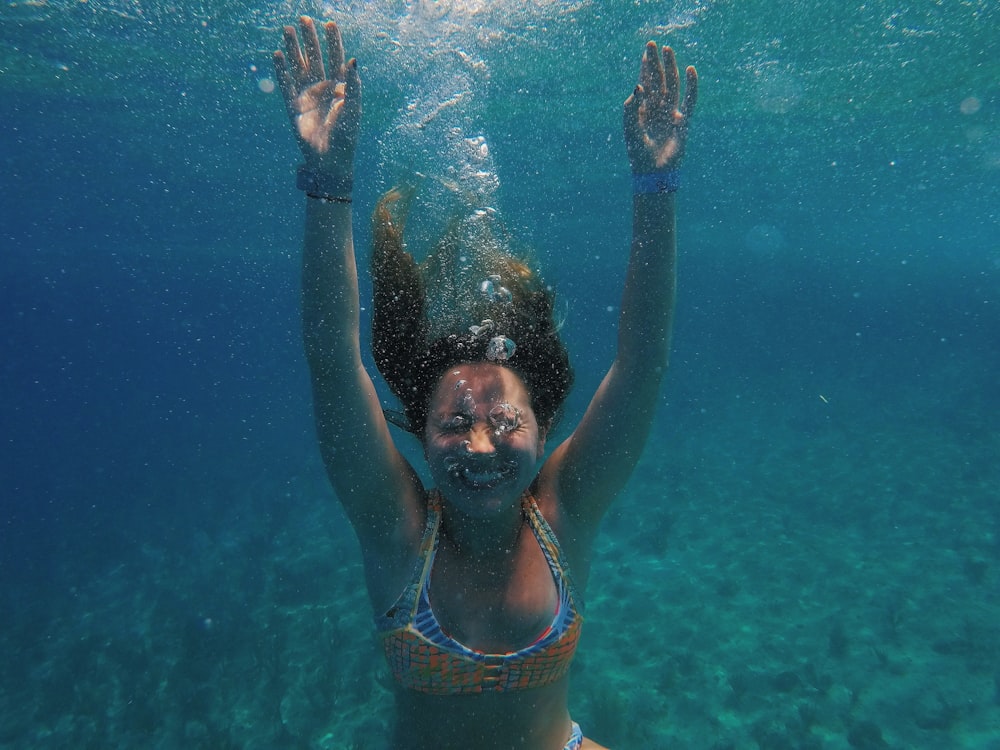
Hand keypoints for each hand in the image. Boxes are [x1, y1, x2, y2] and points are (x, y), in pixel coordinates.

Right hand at [273, 16, 360, 174]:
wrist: (330, 161)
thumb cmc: (346, 137)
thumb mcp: (353, 109)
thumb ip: (353, 85)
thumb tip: (354, 59)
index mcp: (340, 88)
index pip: (336, 59)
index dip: (333, 42)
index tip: (329, 23)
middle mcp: (323, 89)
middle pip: (315, 57)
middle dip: (310, 39)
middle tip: (304, 19)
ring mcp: (307, 96)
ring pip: (299, 67)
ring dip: (293, 49)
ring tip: (287, 29)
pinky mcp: (294, 107)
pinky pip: (286, 84)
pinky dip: (281, 70)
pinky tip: (277, 54)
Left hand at [623, 42, 697, 173]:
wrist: (653, 173)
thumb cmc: (638, 154)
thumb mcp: (630, 129)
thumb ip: (631, 109)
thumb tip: (638, 86)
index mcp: (643, 111)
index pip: (645, 85)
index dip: (645, 68)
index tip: (646, 52)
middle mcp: (657, 110)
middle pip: (658, 81)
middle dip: (657, 63)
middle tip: (654, 44)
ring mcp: (671, 115)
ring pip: (672, 86)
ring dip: (671, 68)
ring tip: (669, 51)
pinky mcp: (683, 122)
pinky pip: (689, 100)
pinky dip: (691, 86)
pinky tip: (691, 70)